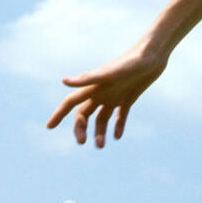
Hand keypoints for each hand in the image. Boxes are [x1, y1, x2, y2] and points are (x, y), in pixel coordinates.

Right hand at [46, 43, 166, 147]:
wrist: (153, 55)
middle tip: (82, 142)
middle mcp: (101, 92)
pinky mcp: (129, 97)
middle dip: (80, 128)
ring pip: (102, 118)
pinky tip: (117, 137)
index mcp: (93, 87)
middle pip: (84, 114)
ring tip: (101, 146)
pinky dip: (118, 126)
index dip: (59, 114)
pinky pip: (120, 115)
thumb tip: (64, 81)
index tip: (48, 127)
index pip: (71, 102)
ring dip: (99, 132)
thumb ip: (87, 79)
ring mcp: (115, 95)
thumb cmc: (131, 62)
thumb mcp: (110, 73)